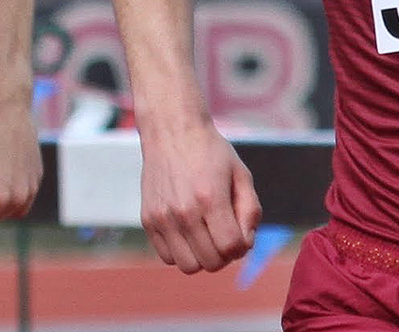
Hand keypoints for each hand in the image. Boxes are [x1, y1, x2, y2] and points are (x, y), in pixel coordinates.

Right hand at [140, 120, 261, 272]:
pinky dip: (182, 252)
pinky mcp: (148, 220)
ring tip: (206, 234)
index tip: (240, 232)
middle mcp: (184, 212)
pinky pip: (168, 257)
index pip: (231, 248)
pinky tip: (188, 231)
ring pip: (188, 266)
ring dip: (202, 257)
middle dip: (224, 254)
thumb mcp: (241, 174)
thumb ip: (250, 211)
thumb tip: (245, 244)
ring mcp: (163, 218)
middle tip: (224, 233)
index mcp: (210, 198)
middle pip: (211, 263)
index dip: (241, 246)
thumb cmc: (211, 153)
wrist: (172, 132)